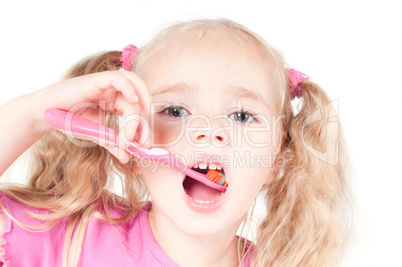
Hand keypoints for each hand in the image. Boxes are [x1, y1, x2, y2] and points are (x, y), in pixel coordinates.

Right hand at [34, 70, 151, 162]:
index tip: (144, 145)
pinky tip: (133, 100)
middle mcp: (114, 91)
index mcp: (116, 102)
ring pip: (133, 84)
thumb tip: (127, 157)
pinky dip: (129, 87)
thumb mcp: (95, 134)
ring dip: (143, 99)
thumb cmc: (69, 120)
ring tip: (144, 118)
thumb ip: (112, 143)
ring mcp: (106, 84)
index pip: (138, 110)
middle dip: (143, 121)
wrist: (45, 114)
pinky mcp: (97, 79)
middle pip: (138, 100)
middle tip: (143, 141)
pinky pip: (118, 78)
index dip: (144, 126)